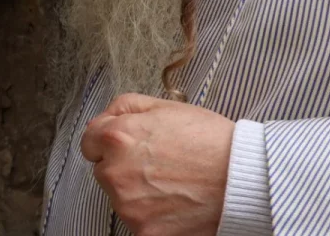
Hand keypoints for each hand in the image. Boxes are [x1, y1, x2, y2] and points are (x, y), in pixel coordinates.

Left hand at [81, 93, 234, 235]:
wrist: (241, 178)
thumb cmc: (210, 140)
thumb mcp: (167, 106)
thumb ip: (126, 107)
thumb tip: (106, 117)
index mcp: (118, 137)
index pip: (89, 141)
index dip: (108, 139)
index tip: (126, 143)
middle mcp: (116, 173)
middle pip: (104, 170)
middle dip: (123, 166)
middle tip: (158, 162)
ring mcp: (128, 207)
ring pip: (120, 198)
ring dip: (136, 191)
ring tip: (171, 181)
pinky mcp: (144, 232)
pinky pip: (138, 221)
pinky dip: (152, 214)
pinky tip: (175, 201)